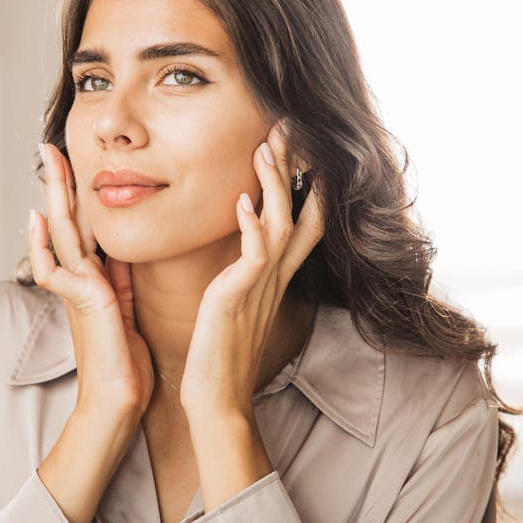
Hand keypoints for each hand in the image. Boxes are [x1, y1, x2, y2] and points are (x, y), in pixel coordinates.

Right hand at [28, 142, 155, 422]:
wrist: (119, 403)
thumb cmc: (126, 366)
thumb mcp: (127, 309)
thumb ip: (120, 279)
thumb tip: (121, 251)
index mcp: (94, 280)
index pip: (84, 227)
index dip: (79, 196)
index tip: (77, 165)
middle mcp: (80, 280)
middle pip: (68, 220)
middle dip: (59, 182)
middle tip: (51, 146)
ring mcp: (77, 290)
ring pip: (62, 233)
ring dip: (53, 195)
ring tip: (48, 161)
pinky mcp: (81, 303)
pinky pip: (54, 270)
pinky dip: (42, 245)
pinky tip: (39, 220)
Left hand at [178, 122, 324, 416]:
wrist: (217, 398)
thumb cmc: (220, 354)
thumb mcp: (234, 303)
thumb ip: (240, 273)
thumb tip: (239, 252)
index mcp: (274, 275)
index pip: (303, 218)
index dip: (304, 180)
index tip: (295, 143)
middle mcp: (275, 276)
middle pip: (300, 209)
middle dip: (296, 167)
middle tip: (287, 125)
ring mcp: (261, 286)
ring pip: (280, 222)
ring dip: (274, 183)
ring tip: (265, 146)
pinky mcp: (239, 298)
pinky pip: (255, 254)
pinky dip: (251, 224)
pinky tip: (242, 198)